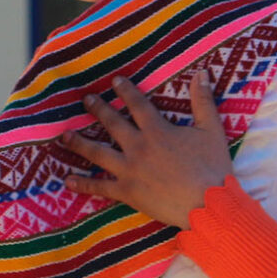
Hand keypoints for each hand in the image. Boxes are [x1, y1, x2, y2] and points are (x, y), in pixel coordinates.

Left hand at [61, 72, 232, 228]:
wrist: (207, 204)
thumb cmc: (213, 168)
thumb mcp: (212, 130)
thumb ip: (203, 101)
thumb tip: (201, 73)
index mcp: (157, 130)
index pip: (137, 104)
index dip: (125, 90)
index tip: (114, 80)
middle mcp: (138, 146)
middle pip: (112, 123)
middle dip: (98, 109)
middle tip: (86, 100)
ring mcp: (129, 170)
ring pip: (97, 152)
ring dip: (79, 142)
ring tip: (64, 136)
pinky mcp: (127, 192)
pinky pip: (100, 187)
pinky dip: (83, 184)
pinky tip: (67, 180)